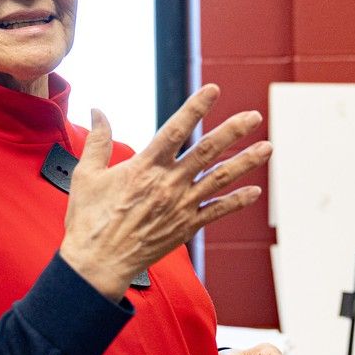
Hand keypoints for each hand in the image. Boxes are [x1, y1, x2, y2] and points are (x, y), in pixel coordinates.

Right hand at [59, 84, 271, 299]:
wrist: (98, 264)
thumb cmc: (89, 220)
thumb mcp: (87, 175)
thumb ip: (97, 140)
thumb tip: (97, 111)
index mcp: (144, 167)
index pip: (175, 130)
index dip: (195, 108)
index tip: (213, 90)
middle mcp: (167, 184)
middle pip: (206, 151)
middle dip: (233, 131)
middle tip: (254, 116)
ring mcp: (180, 206)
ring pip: (219, 179)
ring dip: (245, 162)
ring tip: (267, 148)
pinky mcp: (186, 227)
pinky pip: (217, 212)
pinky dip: (237, 201)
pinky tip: (254, 191)